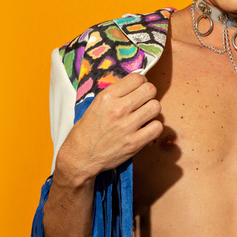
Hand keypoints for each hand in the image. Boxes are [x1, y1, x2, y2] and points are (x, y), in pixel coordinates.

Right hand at [55, 73, 162, 187]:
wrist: (80, 158)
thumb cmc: (86, 132)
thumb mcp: (96, 105)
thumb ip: (116, 95)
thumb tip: (135, 86)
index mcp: (107, 97)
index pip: (137, 78)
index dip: (141, 82)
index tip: (139, 88)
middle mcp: (118, 109)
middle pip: (150, 90)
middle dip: (149, 94)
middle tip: (144, 101)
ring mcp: (127, 126)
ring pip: (156, 107)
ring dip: (152, 111)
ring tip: (145, 116)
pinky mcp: (134, 143)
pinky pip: (157, 127)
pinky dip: (154, 127)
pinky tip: (146, 129)